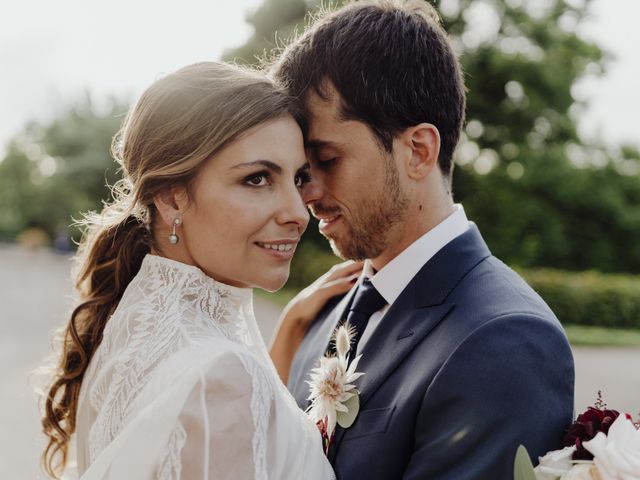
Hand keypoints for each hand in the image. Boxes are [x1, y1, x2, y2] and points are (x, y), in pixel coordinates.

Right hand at [270, 260, 362, 383]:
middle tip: (374, 256)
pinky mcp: (318, 295)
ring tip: (365, 264)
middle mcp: (327, 280)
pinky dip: (340, 285)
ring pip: (339, 274)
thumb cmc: (315, 306)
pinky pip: (331, 288)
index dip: (359, 263)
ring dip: (351, 269)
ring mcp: (322, 286)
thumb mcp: (330, 297)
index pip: (347, 268)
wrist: (297, 314)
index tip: (374, 259)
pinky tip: (350, 283)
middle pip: (344, 268)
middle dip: (357, 262)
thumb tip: (357, 287)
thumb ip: (341, 291)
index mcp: (331, 280)